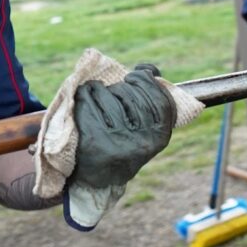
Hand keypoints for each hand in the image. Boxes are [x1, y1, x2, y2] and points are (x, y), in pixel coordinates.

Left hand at [71, 64, 176, 189]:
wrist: (97, 177)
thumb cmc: (124, 142)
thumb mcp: (147, 128)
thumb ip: (153, 100)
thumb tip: (149, 70)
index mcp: (160, 137)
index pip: (161, 99)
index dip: (148, 81)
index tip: (134, 75)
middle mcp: (142, 142)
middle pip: (133, 94)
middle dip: (122, 85)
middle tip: (115, 89)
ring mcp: (117, 142)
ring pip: (110, 95)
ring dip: (101, 88)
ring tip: (98, 92)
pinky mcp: (93, 140)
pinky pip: (89, 102)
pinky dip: (85, 93)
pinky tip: (85, 95)